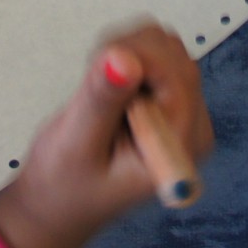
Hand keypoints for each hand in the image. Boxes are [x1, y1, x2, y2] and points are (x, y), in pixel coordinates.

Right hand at [0, 26, 212, 247]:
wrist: (58, 202)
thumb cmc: (65, 186)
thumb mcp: (77, 144)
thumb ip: (102, 100)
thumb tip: (123, 58)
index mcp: (178, 145)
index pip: (176, 74)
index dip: (137, 58)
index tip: (100, 66)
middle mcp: (189, 126)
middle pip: (173, 53)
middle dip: (129, 54)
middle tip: (94, 82)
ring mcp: (179, 110)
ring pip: (163, 46)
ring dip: (125, 52)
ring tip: (98, 88)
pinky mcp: (165, 98)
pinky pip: (154, 53)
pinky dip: (125, 55)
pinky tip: (106, 86)